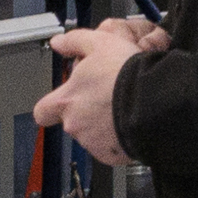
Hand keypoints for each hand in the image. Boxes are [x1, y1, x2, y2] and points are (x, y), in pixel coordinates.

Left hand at [41, 15, 163, 162]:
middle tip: (105, 98)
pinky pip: (111, 148)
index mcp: (66, 101)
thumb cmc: (127, 73)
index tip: (61, 101)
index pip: (42, 111)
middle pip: (72, 121)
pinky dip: (118, 138)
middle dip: (86, 113)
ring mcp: (93, 142)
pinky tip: (130, 122)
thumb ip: (74, 42)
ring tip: (122, 107)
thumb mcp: (100, 43)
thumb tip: (59, 43)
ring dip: (103, 125)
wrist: (155, 100)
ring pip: (92, 135)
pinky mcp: (112, 155)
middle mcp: (75, 125)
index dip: (51, 106)